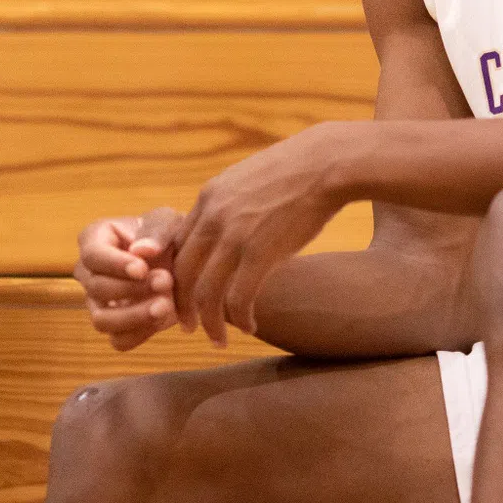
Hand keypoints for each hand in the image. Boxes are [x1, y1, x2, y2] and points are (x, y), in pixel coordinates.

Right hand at [73, 206, 188, 350]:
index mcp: (94, 239)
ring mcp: (98, 303)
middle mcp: (89, 273)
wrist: (180, 260)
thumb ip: (157, 231)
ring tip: (166, 306)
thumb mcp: (168, 221)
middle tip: (166, 281)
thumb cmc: (167, 234)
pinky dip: (141, 333)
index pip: (93, 255)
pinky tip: (164, 319)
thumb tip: (142, 251)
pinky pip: (119, 340)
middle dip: (133, 289)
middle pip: (97, 288)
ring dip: (134, 316)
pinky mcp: (116, 327)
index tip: (142, 269)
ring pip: (101, 320)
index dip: (115, 265)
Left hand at [174, 124, 354, 343]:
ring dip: (210, 322)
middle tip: (189, 327)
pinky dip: (239, 319)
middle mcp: (212, 217)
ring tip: (218, 340)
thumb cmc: (296, 172)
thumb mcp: (248, 182)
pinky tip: (249, 327)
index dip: (175, 278)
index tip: (182, 297)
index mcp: (207, 199)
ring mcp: (234, 235)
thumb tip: (226, 230)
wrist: (327, 163)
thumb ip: (229, 206)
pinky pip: (238, 298)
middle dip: (182, 307)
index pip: (177, 247)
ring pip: (205, 293)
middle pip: (182, 274)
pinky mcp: (260, 252)